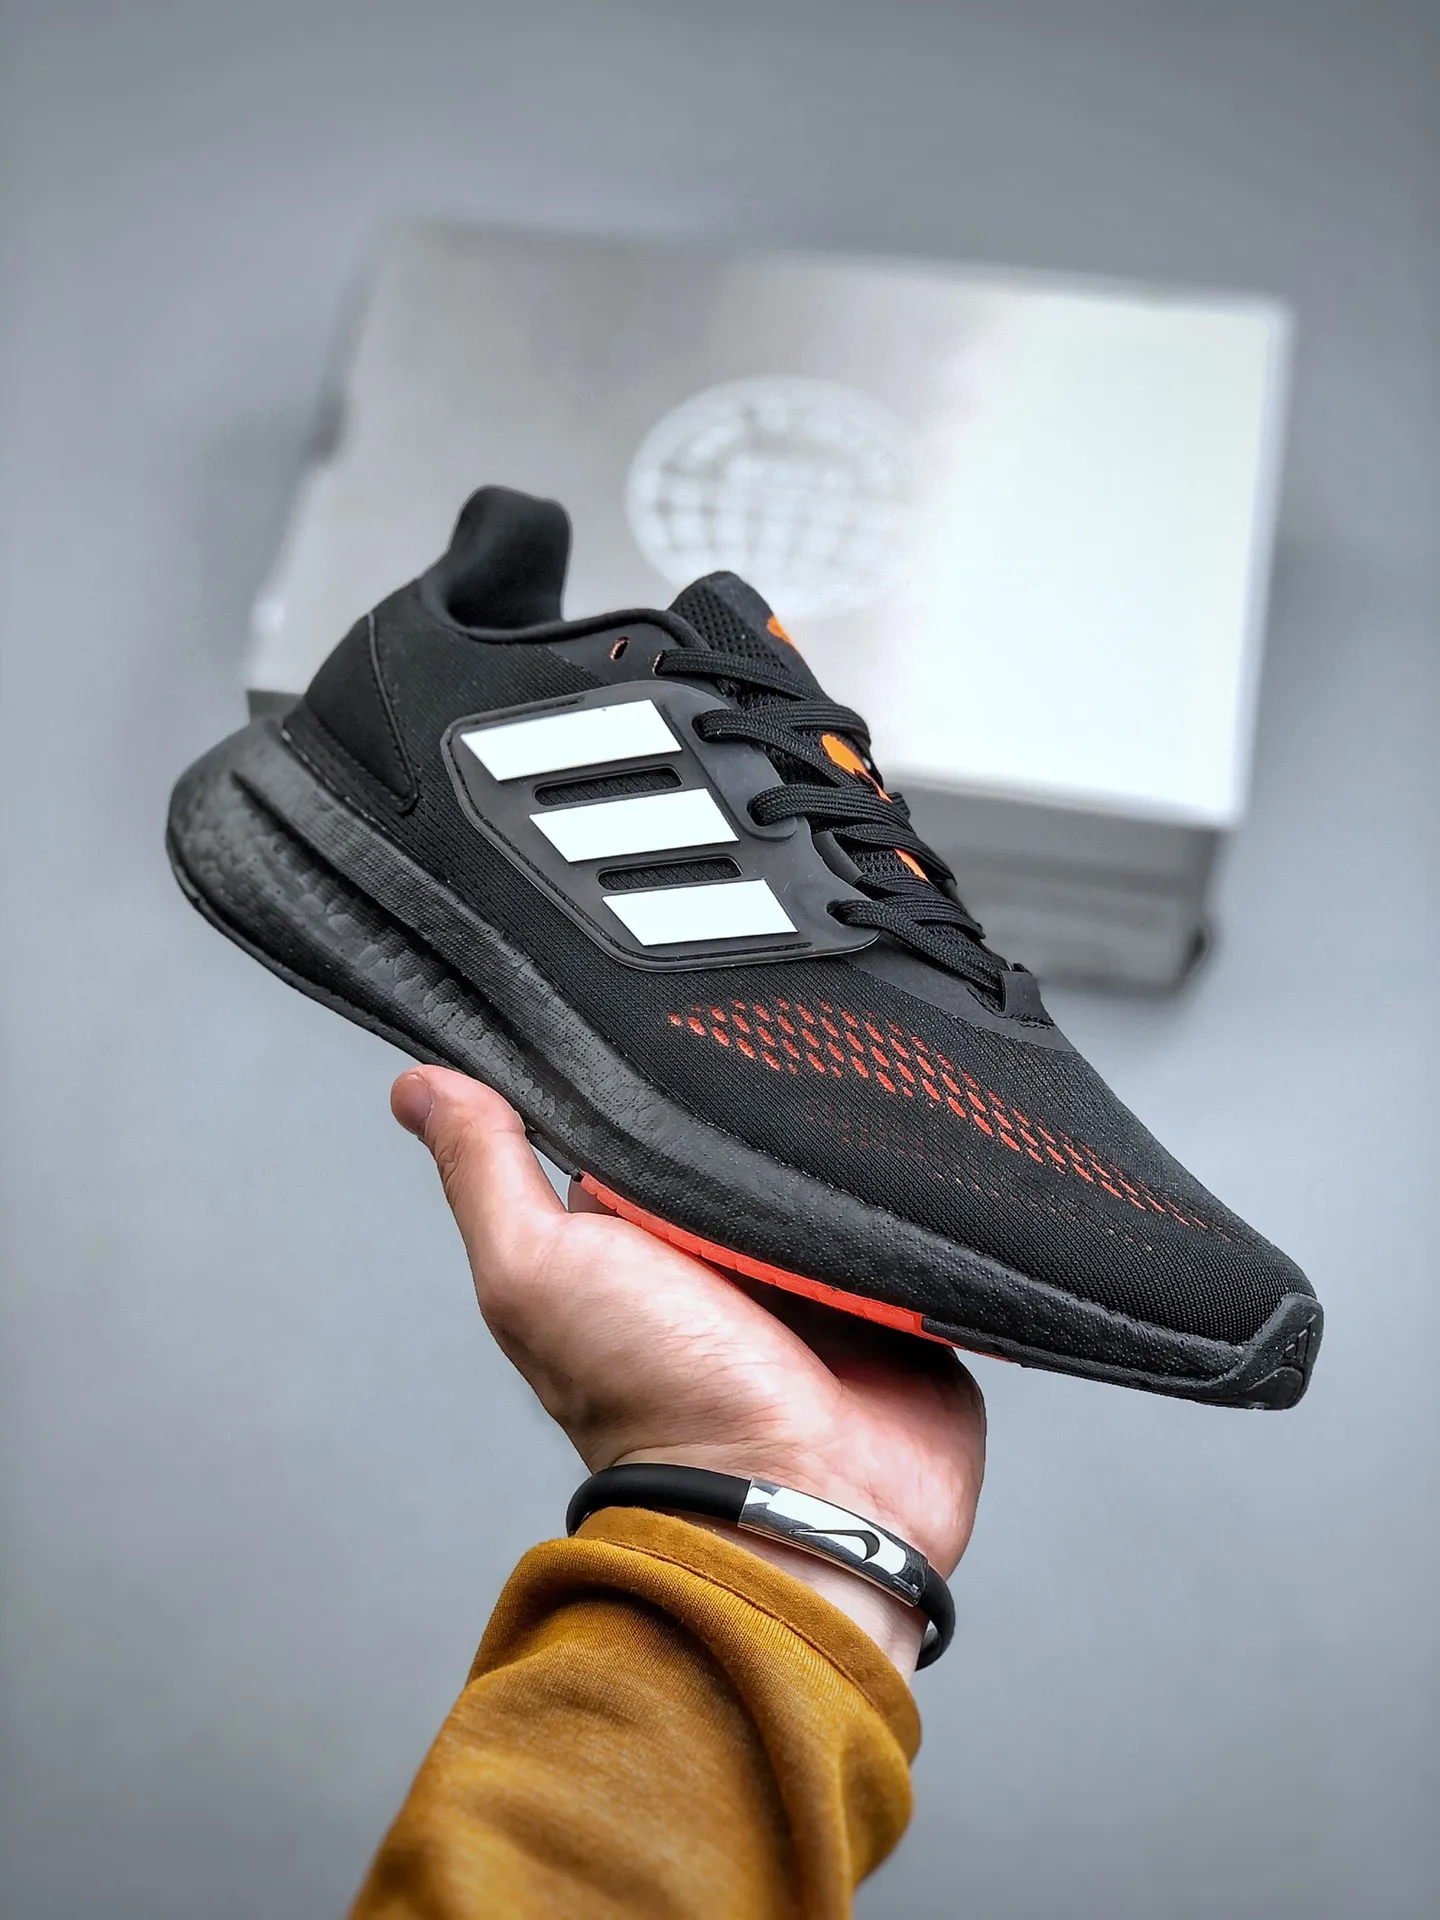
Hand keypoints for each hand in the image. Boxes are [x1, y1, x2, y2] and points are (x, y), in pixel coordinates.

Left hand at [392, 1067, 986, 1671]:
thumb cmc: (656, 1401)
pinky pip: (911, 1203)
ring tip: (860, 1065)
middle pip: (744, 1126)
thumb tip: (420, 1086)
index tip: (670, 998)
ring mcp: (817, 1267)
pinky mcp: (897, 1285)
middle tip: (782, 1030)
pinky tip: (918, 1125)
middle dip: (761, 1080)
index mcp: (634, 1235)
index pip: (642, 1113)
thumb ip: (486, 1176)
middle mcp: (723, 1248)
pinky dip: (912, 1173)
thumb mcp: (540, 1272)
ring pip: (832, 1154)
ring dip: (844, 1122)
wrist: (803, 1505)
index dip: (651, 1058)